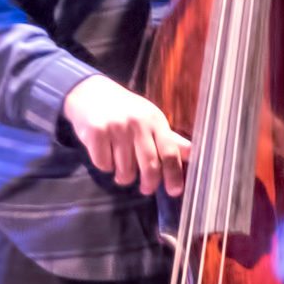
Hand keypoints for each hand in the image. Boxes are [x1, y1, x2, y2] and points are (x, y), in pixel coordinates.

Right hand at [63, 74, 188, 196]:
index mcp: (155, 119)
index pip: (170, 152)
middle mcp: (137, 122)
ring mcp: (116, 127)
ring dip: (123, 176)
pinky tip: (105, 155)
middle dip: (149, 184)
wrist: (89, 92)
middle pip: (149, 166)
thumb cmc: (125, 110)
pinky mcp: (96, 132)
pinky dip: (104, 166)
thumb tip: (194, 154)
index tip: (174, 191)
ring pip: (125, 170)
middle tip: (146, 188)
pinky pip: (104, 165)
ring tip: (121, 167)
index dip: (173, 175)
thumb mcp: (150, 119)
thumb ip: (170, 139)